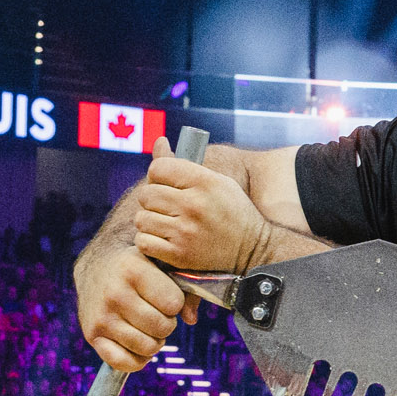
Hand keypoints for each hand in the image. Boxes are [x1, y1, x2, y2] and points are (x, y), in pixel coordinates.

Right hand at [77, 242, 190, 373]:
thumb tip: (191, 319)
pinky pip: (124, 363)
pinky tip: (136, 345)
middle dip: (166, 324)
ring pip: (148, 347)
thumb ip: (185, 288)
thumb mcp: (160, 264)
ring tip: (145, 326)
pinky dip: (136, 360)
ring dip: (153, 341)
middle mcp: (114, 294)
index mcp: (133, 270)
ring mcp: (101, 316)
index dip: (175, 303)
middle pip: (162, 328)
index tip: (164, 296)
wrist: (96, 267)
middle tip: (155, 313)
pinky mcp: (92, 335)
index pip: (174, 304)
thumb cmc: (137, 268)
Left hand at [133, 136, 268, 273]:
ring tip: (167, 224)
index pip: (158, 168)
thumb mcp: (216, 182)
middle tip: (168, 208)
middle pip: (146, 194)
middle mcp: (194, 206)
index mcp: (206, 183)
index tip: (169, 185)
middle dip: (153, 200)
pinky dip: (149, 241)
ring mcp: (186, 232)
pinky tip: (164, 239)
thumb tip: (159, 140)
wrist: (254, 250)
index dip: (159, 175)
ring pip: (142, 219)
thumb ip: (184, 164)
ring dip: (150, 221)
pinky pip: (143, 242)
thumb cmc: (232, 212)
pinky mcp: (180, 255)